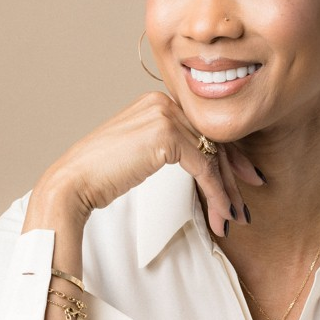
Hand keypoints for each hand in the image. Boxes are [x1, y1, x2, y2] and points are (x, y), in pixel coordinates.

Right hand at [32, 91, 263, 235]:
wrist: (73, 182)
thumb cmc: (103, 173)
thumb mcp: (144, 152)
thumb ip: (173, 147)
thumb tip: (206, 164)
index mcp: (158, 101)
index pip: (204, 128)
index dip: (229, 156)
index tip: (246, 178)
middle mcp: (164, 101)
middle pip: (213, 140)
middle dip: (233, 176)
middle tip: (244, 205)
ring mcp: (165, 115)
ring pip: (213, 156)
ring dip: (225, 192)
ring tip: (232, 218)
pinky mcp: (166, 135)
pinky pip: (204, 168)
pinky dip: (215, 193)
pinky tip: (221, 213)